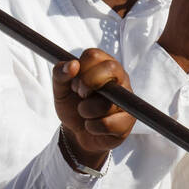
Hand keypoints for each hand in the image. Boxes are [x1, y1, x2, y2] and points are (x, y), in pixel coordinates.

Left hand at [52, 49, 135, 167]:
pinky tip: (92, 125)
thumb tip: (72, 65)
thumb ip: (60, 73)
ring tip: (85, 113)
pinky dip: (92, 126)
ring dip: (86, 110)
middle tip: (80, 95)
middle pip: (111, 68)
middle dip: (88, 82)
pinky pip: (108, 123)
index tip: (73, 83)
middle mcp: (119, 78)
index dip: (79, 70)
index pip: (94, 55)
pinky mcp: (128, 120)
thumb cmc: (71, 105)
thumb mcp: (60, 89)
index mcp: (102, 65)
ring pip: (107, 100)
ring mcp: (127, 98)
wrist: (76, 132)